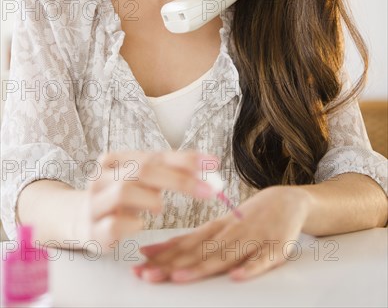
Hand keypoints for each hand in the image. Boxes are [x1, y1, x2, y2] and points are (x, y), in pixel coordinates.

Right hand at [76, 150, 218, 251]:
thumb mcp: (142, 180)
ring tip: (159, 208)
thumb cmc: (121, 198)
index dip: (186, 159)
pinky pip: (116, 224)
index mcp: (116, 160)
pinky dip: (134, 224)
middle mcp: (102, 177)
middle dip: (180, 180)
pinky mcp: (93, 230)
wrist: (80, 220)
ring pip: (125, 191)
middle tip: (208, 190)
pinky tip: (139, 224)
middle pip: (143, 170)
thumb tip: (210, 166)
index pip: (156, 155)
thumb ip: (170, 172)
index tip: (213, 163)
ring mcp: (95, 203)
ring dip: (151, 200)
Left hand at [133, 185, 311, 282]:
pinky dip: (251, 268)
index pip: (185, 243)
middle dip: (172, 265)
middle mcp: (230, 234)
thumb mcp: (219, 226)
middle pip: (198, 252)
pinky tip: (238, 276)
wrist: (286, 200)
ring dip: (202, 266)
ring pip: (225, 255)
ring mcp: (253, 240)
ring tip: (180, 277)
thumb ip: (192, 240)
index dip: (162, 255)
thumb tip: (157, 251)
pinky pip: (263, 260)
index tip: (139, 264)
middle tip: (146, 275)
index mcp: (216, 229)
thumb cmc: (248, 217)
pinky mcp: (276, 248)